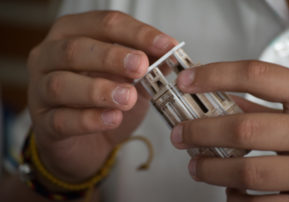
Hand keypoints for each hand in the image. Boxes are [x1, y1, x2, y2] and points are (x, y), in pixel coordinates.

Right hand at [27, 10, 176, 181]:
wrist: (87, 140)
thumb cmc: (105, 102)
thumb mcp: (130, 78)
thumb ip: (145, 66)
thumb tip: (169, 55)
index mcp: (73, 35)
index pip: (104, 24)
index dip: (137, 34)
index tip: (166, 46)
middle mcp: (50, 57)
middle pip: (76, 49)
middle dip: (112, 57)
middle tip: (140, 67)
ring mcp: (40, 90)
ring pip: (61, 84)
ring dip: (99, 90)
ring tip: (128, 98)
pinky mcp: (43, 122)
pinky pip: (61, 119)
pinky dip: (89, 119)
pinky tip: (113, 119)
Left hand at [171, 60, 288, 201]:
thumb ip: (263, 103)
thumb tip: (218, 98)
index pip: (257, 74)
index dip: (215, 75)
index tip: (186, 80)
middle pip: (244, 128)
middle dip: (200, 131)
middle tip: (180, 134)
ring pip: (247, 172)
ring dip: (211, 169)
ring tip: (195, 166)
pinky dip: (237, 199)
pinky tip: (231, 191)